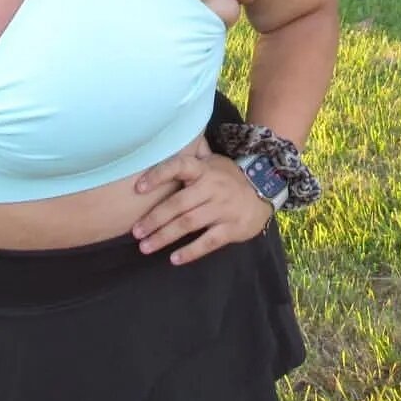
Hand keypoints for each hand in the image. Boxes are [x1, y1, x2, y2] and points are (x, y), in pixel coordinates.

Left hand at [131, 144, 274, 265]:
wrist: (264, 192)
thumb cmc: (229, 178)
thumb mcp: (213, 162)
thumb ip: (192, 157)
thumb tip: (165, 141)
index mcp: (204, 170)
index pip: (179, 167)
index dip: (158, 175)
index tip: (138, 188)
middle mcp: (212, 188)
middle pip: (178, 204)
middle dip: (154, 219)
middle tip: (136, 232)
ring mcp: (223, 209)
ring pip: (189, 223)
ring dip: (165, 236)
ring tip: (145, 247)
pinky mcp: (232, 228)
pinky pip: (209, 242)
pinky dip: (191, 251)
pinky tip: (174, 259)